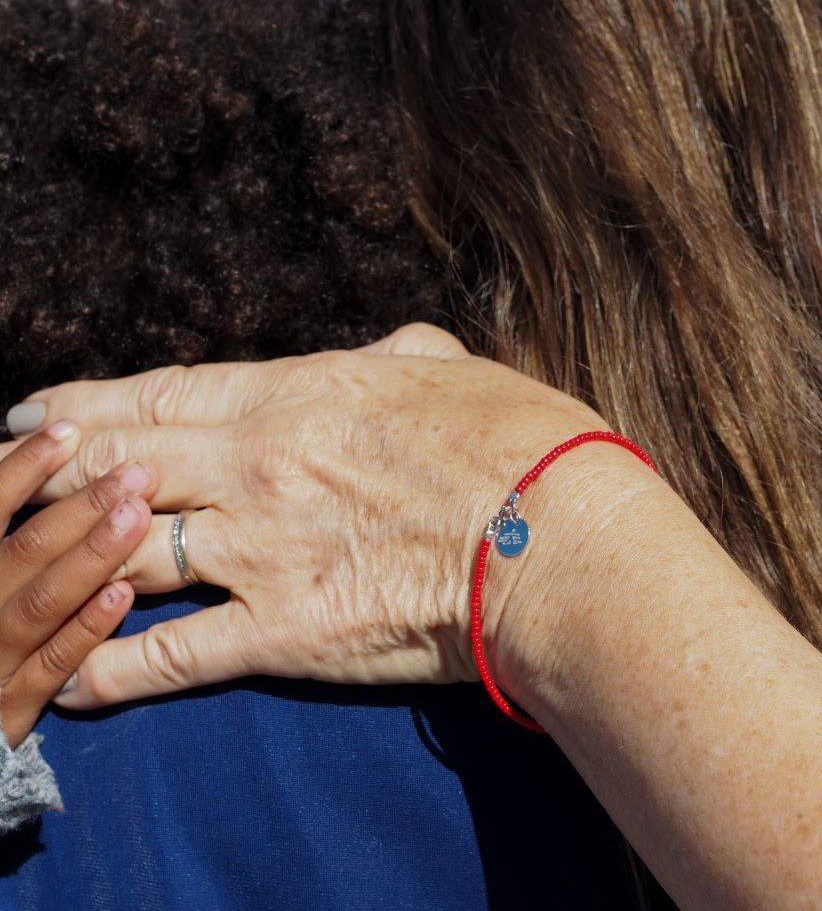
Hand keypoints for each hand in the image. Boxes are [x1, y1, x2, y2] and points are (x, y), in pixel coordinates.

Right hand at [0, 422, 155, 744]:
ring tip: (136, 513)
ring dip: (91, 555)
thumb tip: (20, 446)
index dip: (22, 467)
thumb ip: (2, 516)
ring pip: (43, 602)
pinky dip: (85, 628)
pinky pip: (52, 666)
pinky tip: (123, 595)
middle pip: (24, 549)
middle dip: (79, 505)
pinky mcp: (9, 710)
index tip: (67, 429)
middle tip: (134, 469)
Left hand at [1, 323, 617, 710]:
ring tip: (29, 569)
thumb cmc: (520, 443)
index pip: (160, 394)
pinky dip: (115, 671)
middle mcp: (258, 468)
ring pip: (124, 554)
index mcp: (297, 397)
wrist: (558, 540)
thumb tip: (386, 348)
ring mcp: (261, 552)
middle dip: (50, 471)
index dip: (85, 402)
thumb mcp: (456, 369)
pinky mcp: (283, 633)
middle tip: (7, 474)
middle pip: (119, 466)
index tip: (34, 408)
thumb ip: (403, 353)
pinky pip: (172, 655)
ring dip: (68, 560)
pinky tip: (78, 681)